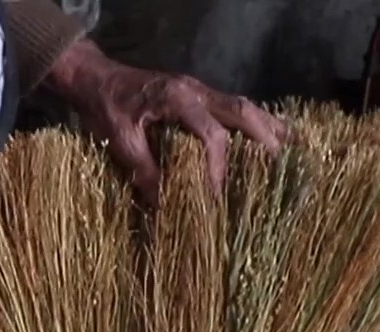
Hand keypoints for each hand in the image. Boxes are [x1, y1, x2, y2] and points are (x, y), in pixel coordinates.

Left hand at [42, 39, 286, 203]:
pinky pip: (229, 106)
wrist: (92, 78)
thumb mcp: (119, 141)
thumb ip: (144, 170)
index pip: (212, 136)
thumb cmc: (102, 107)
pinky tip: (266, 133)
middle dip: (264, 138)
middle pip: (241, 111)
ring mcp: (197, 89)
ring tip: (288, 147)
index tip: (216, 197)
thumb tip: (164, 206)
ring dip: (264, 126)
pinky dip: (250, 121)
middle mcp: (195, 90)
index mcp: (178, 99)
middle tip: (281, 166)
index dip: (218, 169)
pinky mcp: (194, 94)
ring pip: (241, 105)